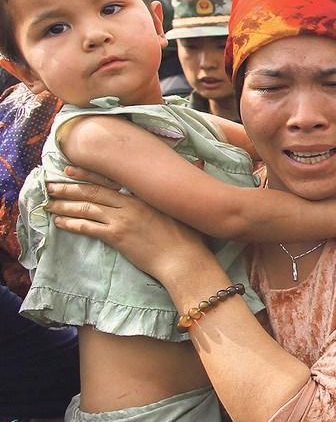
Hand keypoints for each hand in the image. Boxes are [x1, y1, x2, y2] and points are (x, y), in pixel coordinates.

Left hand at [47, 173, 208, 287]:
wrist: (184, 259)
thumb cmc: (189, 236)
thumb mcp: (186, 206)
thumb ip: (182, 185)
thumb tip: (200, 162)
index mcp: (144, 195)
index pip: (110, 180)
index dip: (88, 173)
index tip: (69, 169)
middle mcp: (130, 204)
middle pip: (92, 192)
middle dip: (68, 188)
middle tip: (50, 185)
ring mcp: (122, 220)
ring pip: (86, 208)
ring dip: (64, 205)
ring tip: (48, 203)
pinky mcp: (116, 237)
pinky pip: (87, 228)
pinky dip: (71, 223)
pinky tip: (59, 221)